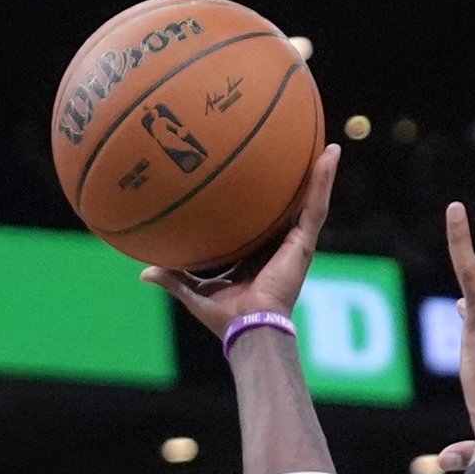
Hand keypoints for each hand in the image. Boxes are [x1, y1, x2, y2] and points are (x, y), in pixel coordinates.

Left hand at [142, 144, 340, 335]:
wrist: (249, 326)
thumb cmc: (225, 317)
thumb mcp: (194, 291)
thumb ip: (174, 277)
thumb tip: (144, 273)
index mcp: (259, 257)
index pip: (262, 224)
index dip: (261, 205)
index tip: (256, 180)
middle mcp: (280, 247)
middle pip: (289, 208)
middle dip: (295, 183)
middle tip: (296, 153)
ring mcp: (296, 244)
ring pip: (309, 201)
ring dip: (320, 174)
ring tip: (329, 147)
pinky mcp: (304, 243)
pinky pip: (316, 206)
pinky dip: (324, 180)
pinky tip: (330, 156)